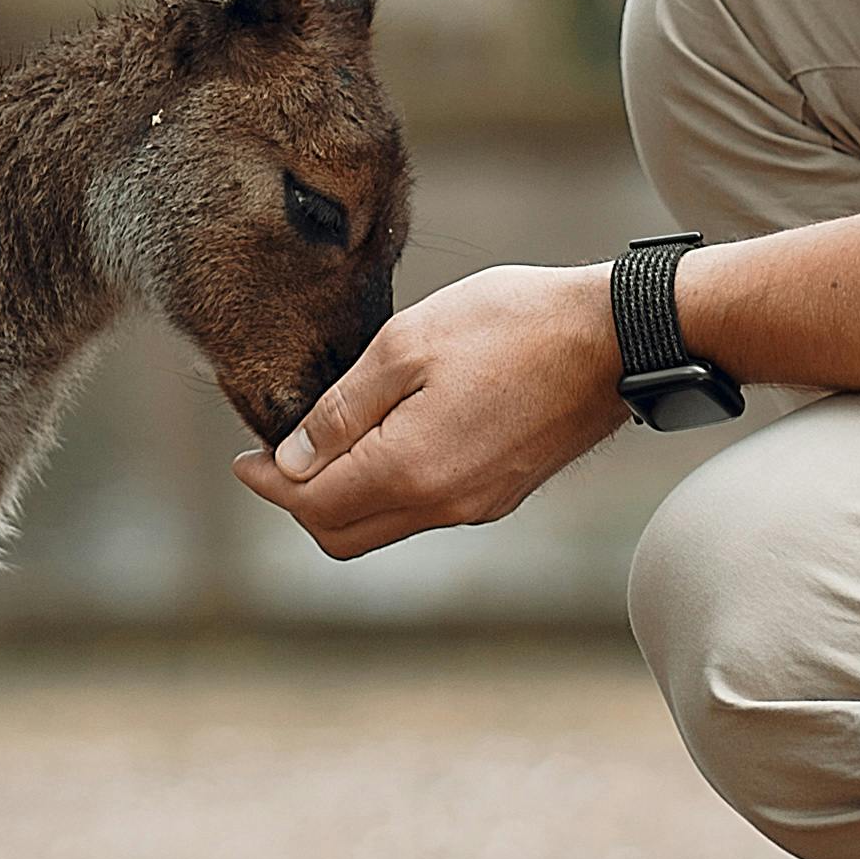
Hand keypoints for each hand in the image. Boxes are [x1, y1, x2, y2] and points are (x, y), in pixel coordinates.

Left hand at [232, 263, 631, 563]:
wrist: (615, 338)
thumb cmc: (511, 324)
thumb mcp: (408, 344)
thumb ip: (343, 408)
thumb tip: (295, 459)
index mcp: (409, 469)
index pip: (313, 503)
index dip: (269, 484)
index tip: (244, 461)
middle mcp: (442, 505)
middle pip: (342, 534)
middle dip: (300, 503)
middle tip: (277, 461)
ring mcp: (477, 506)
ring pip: (384, 527)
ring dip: (344, 499)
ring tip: (326, 447)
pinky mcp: (502, 494)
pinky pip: (424, 512)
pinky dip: (388, 492)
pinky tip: (384, 445)